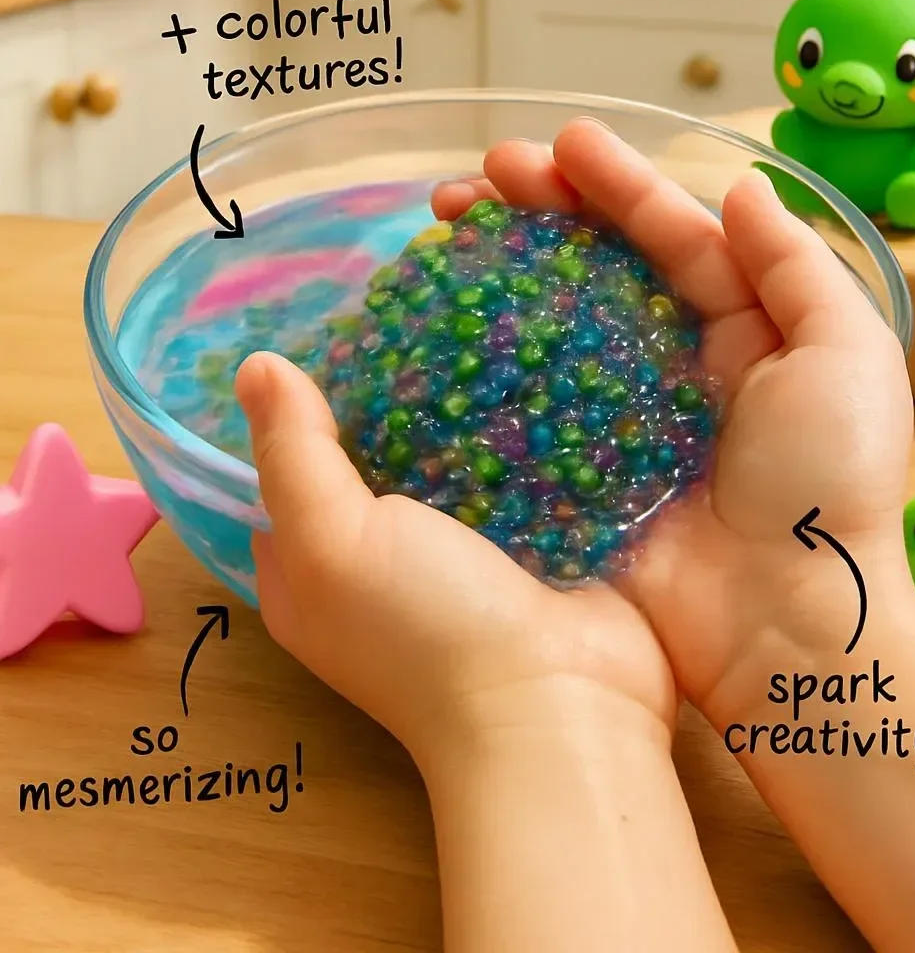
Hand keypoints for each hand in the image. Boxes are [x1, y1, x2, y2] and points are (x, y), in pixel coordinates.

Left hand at [235, 348, 677, 765]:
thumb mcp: (334, 542)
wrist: (565, 707)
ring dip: (466, 393)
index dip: (296, 402)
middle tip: (409, 300)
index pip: (286, 467)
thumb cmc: (426, 630)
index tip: (319, 322)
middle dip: (391, 383)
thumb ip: (294, 455)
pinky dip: (524, 418)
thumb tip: (255, 364)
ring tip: (475, 306)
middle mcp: (382, 556)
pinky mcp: (535, 534)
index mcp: (313, 566)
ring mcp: (464, 546)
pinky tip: (534, 354)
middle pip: (374, 449)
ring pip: (453, 447)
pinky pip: (521, 458)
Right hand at [433, 118, 914, 726]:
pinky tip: (440, 319)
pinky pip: (522, 400)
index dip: (616, 183)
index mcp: (741, 327)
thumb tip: (742, 186)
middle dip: (540, 208)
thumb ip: (794, 265)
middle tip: (477, 176)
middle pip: (596, 264)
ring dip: (499, 265)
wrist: (791, 626)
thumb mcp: (845, 355)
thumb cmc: (829, 481)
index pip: (670, 233)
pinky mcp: (575, 470)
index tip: (557, 143)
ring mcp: (616, 416)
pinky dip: (481, 356)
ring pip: (549, 318)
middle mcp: (674, 362)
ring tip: (445, 221)